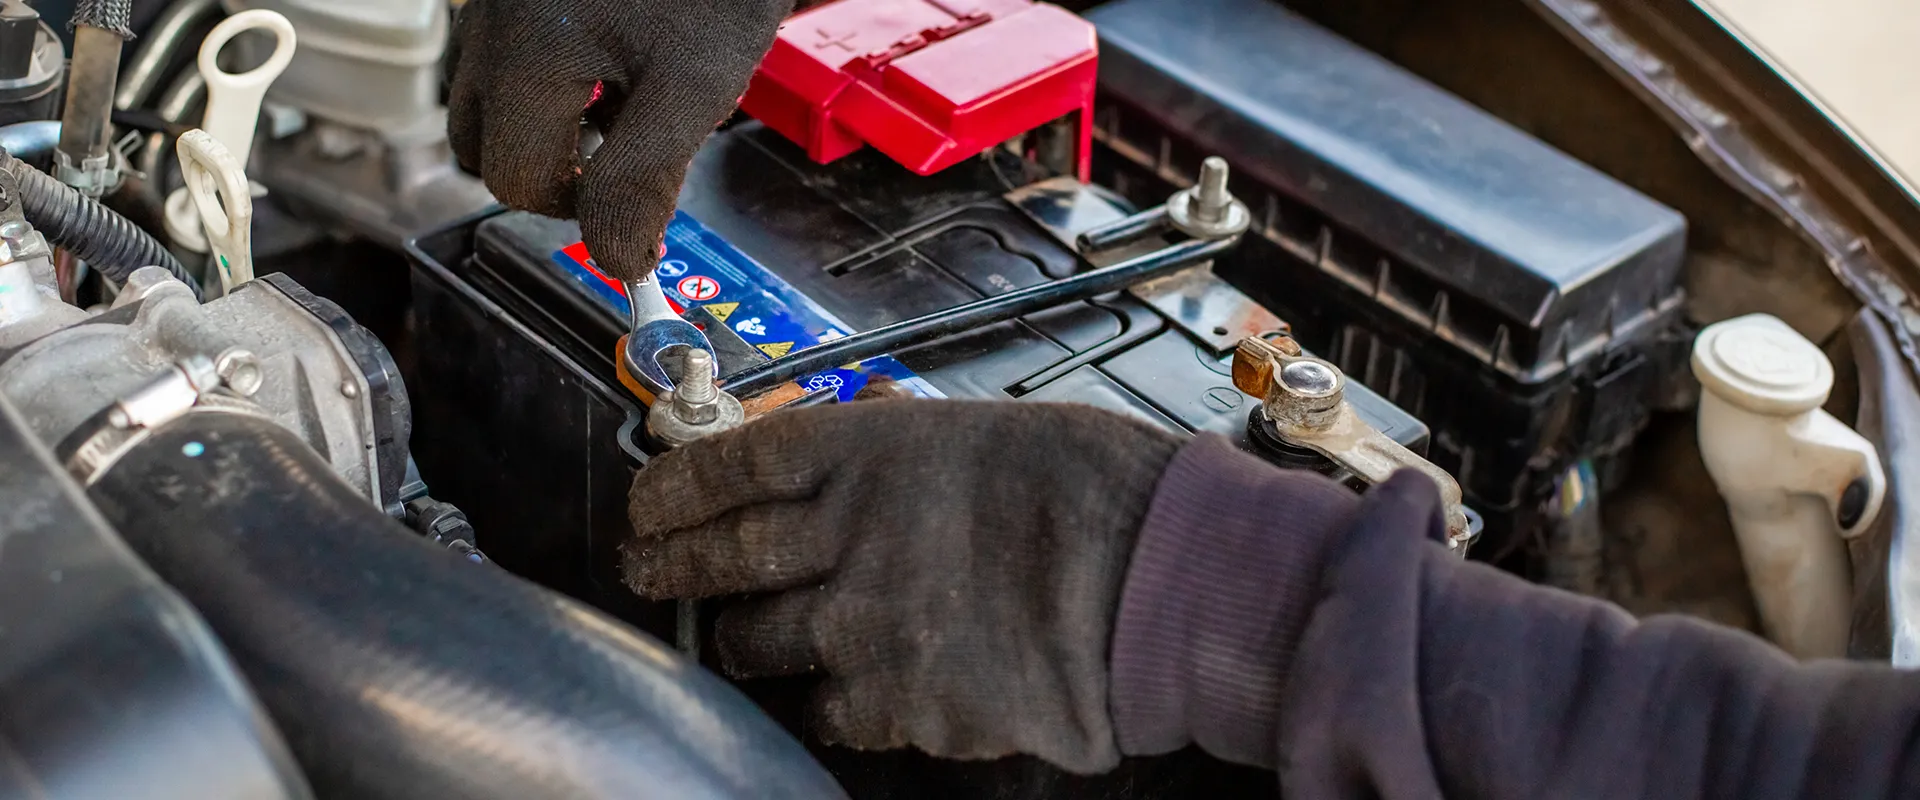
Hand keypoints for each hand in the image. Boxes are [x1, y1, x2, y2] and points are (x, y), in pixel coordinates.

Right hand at [447, 0, 791, 281]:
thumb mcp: (693, 91)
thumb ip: (642, 181)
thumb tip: (615, 260)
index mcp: (526, 56)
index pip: (515, 179)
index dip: (579, 213)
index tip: (638, 217)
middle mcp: (491, 26)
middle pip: (482, 145)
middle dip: (549, 171)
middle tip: (625, 165)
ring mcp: (495, 4)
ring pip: (487, 101)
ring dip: (543, 129)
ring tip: (624, 111)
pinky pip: (505, 57)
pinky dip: (547, 83)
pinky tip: (615, 65)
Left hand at [623, 401, 1184, 772]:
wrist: (1152, 581)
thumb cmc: (1091, 491)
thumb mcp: (979, 431)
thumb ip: (898, 445)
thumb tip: (859, 436)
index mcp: (860, 454)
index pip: (725, 467)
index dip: (672, 489)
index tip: (647, 504)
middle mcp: (840, 535)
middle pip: (716, 556)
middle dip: (668, 567)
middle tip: (648, 570)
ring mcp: (858, 624)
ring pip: (756, 641)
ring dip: (748, 639)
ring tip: (751, 637)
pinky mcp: (892, 701)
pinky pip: (826, 710)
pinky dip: (829, 700)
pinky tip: (852, 686)